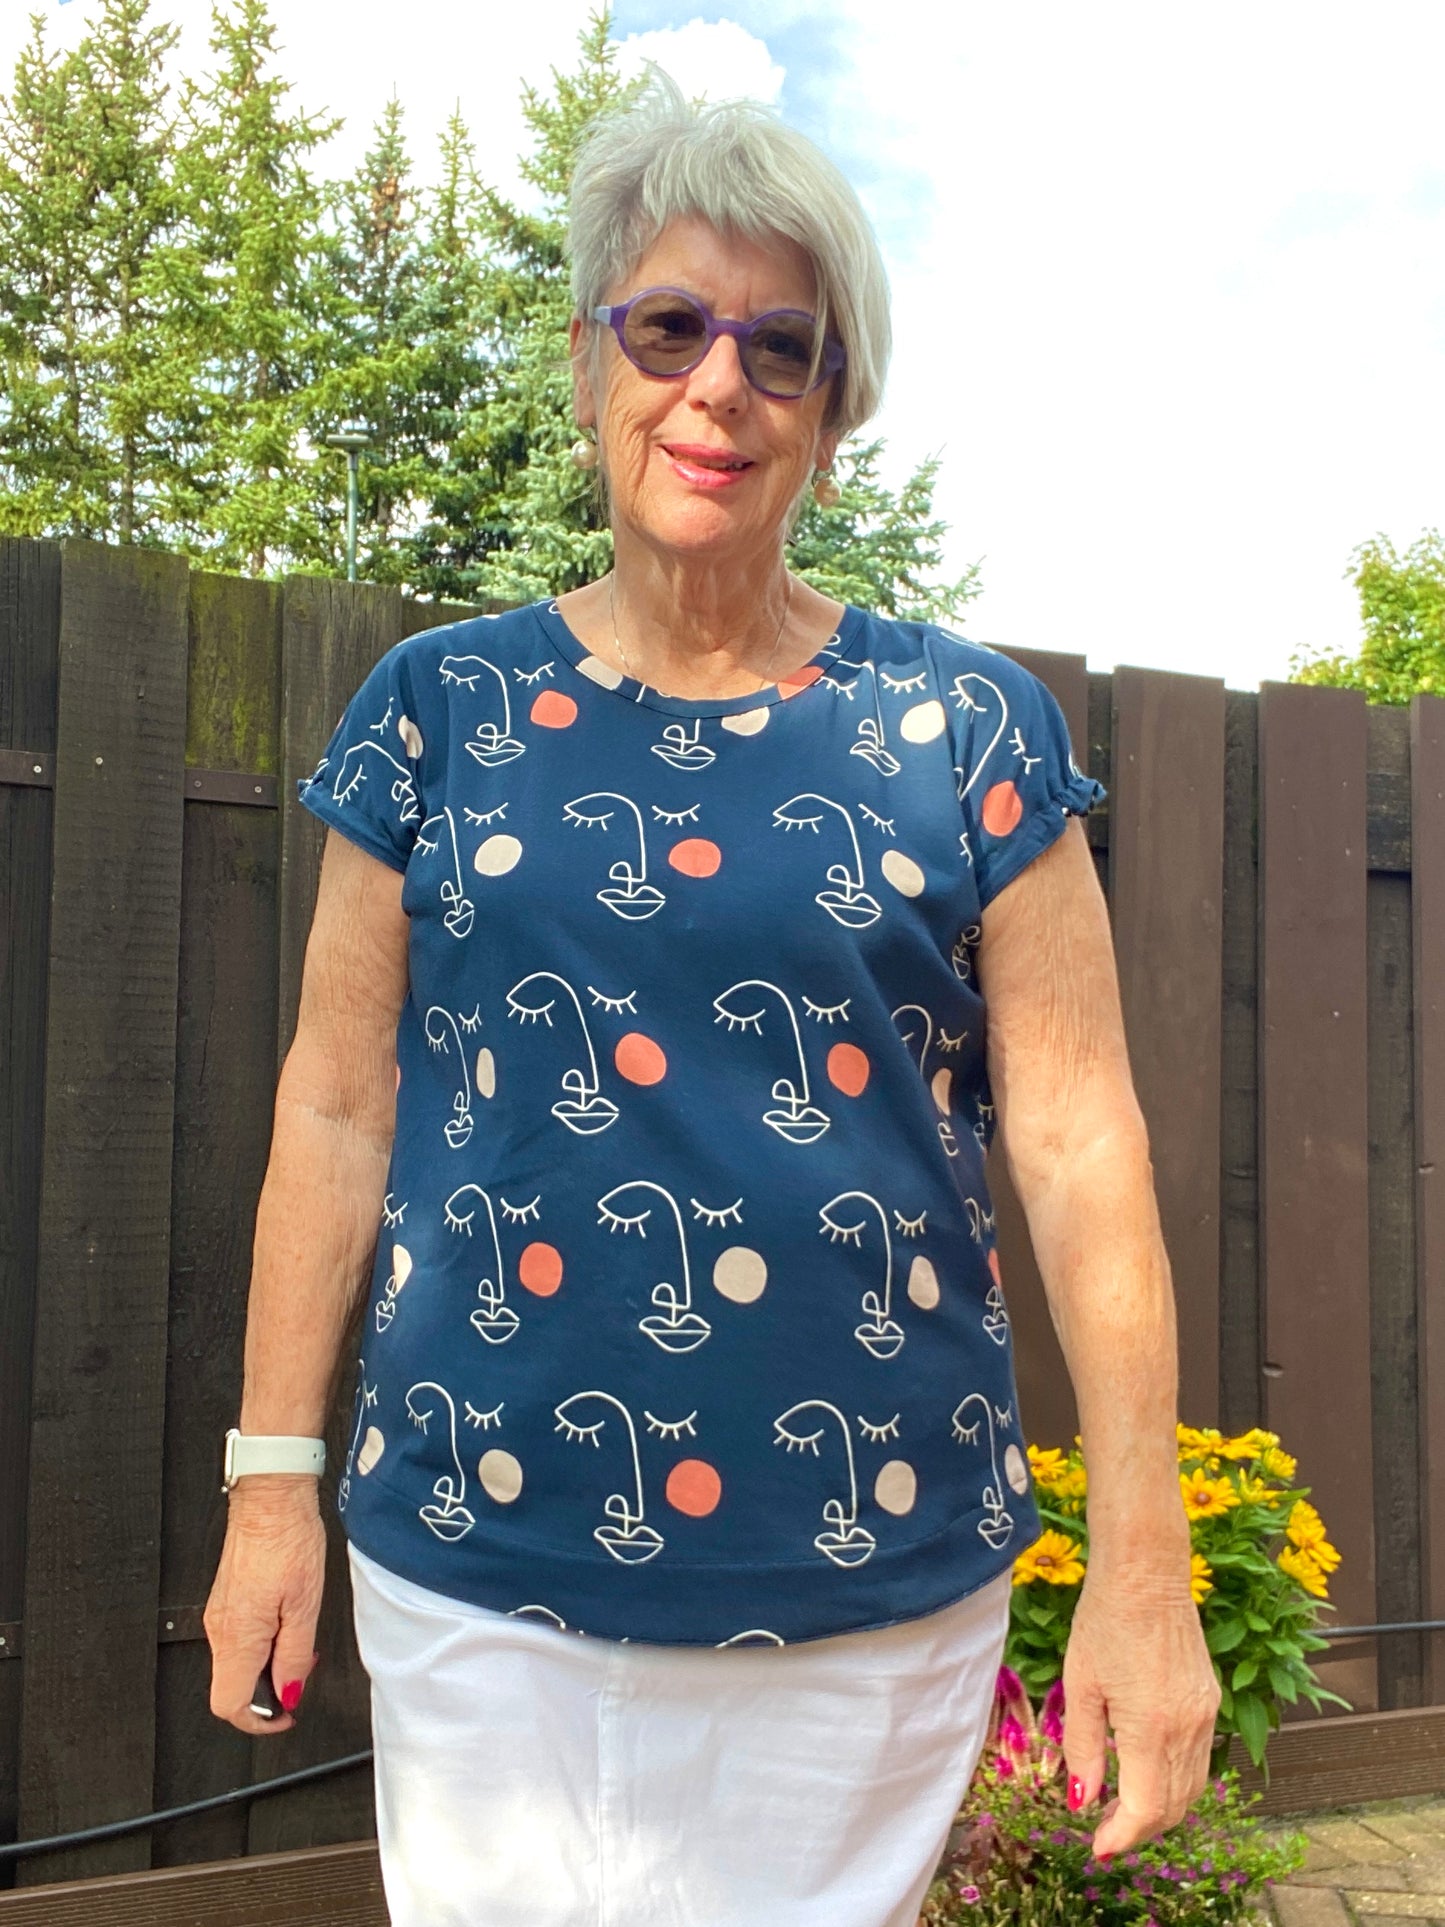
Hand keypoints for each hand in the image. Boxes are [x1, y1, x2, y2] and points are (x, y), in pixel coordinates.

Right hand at [204, 1480, 325, 1735]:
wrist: (270, 1497)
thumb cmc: (288, 1539)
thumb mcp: (306, 1604)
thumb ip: (296, 1655)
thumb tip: (289, 1693)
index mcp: (238, 1636)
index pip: (229, 1706)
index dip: (259, 1720)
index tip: (286, 1713)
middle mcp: (220, 1629)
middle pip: (231, 1688)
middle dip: (268, 1692)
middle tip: (301, 1671)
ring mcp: (219, 1614)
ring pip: (235, 1665)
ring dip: (266, 1666)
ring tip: (298, 1641)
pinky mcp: (225, 1601)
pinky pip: (237, 1640)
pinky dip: (261, 1645)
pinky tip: (285, 1624)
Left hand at [1061, 1557, 1220, 1857]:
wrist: (1147, 1572)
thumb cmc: (1103, 1620)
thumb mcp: (1080, 1684)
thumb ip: (1082, 1748)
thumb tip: (1080, 1801)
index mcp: (1151, 1727)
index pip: (1147, 1809)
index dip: (1122, 1836)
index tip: (1097, 1847)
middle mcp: (1187, 1728)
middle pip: (1174, 1807)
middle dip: (1140, 1829)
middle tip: (1103, 1830)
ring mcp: (1205, 1715)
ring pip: (1193, 1787)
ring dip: (1161, 1808)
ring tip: (1121, 1807)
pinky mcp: (1210, 1700)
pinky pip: (1200, 1759)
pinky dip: (1176, 1780)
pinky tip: (1146, 1770)